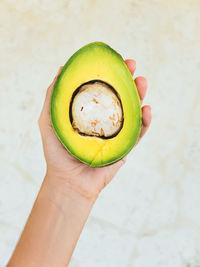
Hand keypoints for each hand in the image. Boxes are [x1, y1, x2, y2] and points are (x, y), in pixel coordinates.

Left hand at [38, 60, 151, 200]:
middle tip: (132, 65)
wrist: (68, 180)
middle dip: (128, 79)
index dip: (110, 73)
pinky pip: (138, 133)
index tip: (114, 60)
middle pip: (121, 96)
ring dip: (140, 95)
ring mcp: (117, 132)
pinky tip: (146, 109)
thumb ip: (54, 96)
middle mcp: (105, 119)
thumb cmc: (57, 151)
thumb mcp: (49, 120)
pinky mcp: (125, 147)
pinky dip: (145, 121)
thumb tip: (62, 68)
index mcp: (90, 112)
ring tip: (142, 82)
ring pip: (133, 111)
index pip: (103, 89)